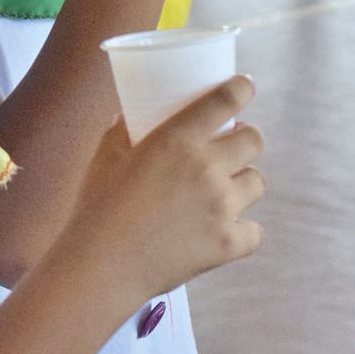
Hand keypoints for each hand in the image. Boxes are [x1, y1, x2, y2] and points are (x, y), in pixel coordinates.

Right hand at [60, 76, 264, 298]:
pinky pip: (255, 231)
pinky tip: (225, 231)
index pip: (226, 99)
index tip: (245, 87)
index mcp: (178, 139)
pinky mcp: (227, 244)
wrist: (101, 266)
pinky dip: (243, 231)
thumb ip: (121, 131)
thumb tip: (128, 115)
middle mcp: (207, 168)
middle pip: (254, 140)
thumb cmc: (97, 208)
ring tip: (225, 190)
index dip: (242, 88)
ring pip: (258, 183)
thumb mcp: (105, 157)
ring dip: (244, 183)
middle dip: (246, 139)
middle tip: (231, 146)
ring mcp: (221, 207)